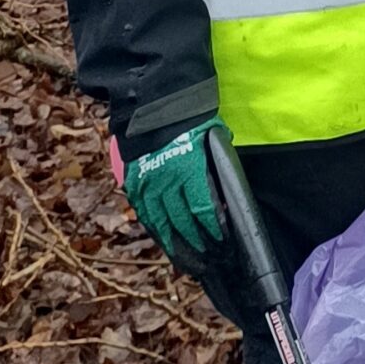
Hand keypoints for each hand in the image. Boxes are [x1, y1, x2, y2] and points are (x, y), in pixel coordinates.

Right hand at [121, 115, 226, 270]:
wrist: (155, 104)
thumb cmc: (191, 120)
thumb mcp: (214, 139)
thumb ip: (219, 165)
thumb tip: (229, 190)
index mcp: (189, 169)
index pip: (203, 208)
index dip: (213, 228)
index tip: (223, 241)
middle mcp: (166, 180)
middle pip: (182, 221)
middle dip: (198, 242)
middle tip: (211, 257)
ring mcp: (147, 183)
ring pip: (161, 222)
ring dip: (176, 243)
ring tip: (189, 259)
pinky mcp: (134, 183)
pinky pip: (145, 213)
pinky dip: (156, 230)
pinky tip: (166, 242)